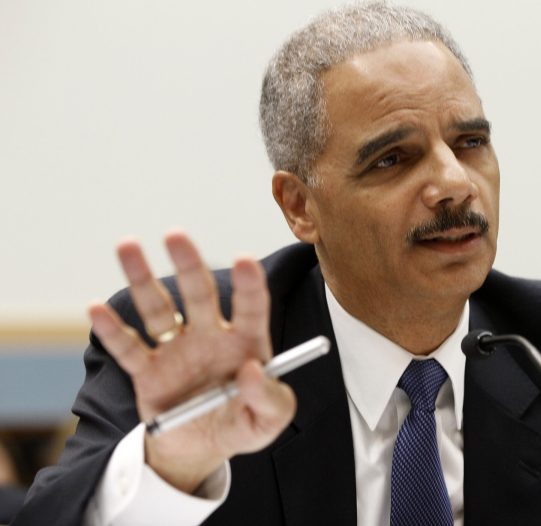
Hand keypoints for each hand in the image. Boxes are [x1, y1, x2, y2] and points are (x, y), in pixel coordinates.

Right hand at [88, 230, 295, 492]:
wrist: (203, 449)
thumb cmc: (243, 424)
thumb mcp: (269, 421)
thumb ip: (270, 399)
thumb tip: (252, 370)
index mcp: (246, 342)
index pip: (251, 308)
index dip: (249, 284)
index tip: (245, 259)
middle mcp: (210, 336)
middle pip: (199, 295)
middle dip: (189, 265)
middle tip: (176, 235)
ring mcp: (177, 350)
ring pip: (158, 309)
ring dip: (142, 279)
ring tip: (127, 245)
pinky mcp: (148, 371)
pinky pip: (129, 348)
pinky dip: (112, 331)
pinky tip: (96, 310)